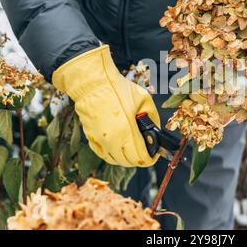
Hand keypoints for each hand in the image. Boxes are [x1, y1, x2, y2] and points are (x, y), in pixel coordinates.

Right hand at [52, 45, 160, 166]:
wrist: (92, 84)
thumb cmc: (118, 89)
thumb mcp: (144, 100)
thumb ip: (153, 118)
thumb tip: (155, 132)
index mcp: (126, 131)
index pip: (141, 158)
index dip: (150, 158)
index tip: (154, 154)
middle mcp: (112, 140)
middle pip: (129, 162)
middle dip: (140, 158)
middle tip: (145, 151)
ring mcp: (100, 141)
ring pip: (116, 161)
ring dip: (126, 158)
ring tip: (133, 149)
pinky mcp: (91, 139)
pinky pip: (104, 155)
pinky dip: (113, 154)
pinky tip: (118, 147)